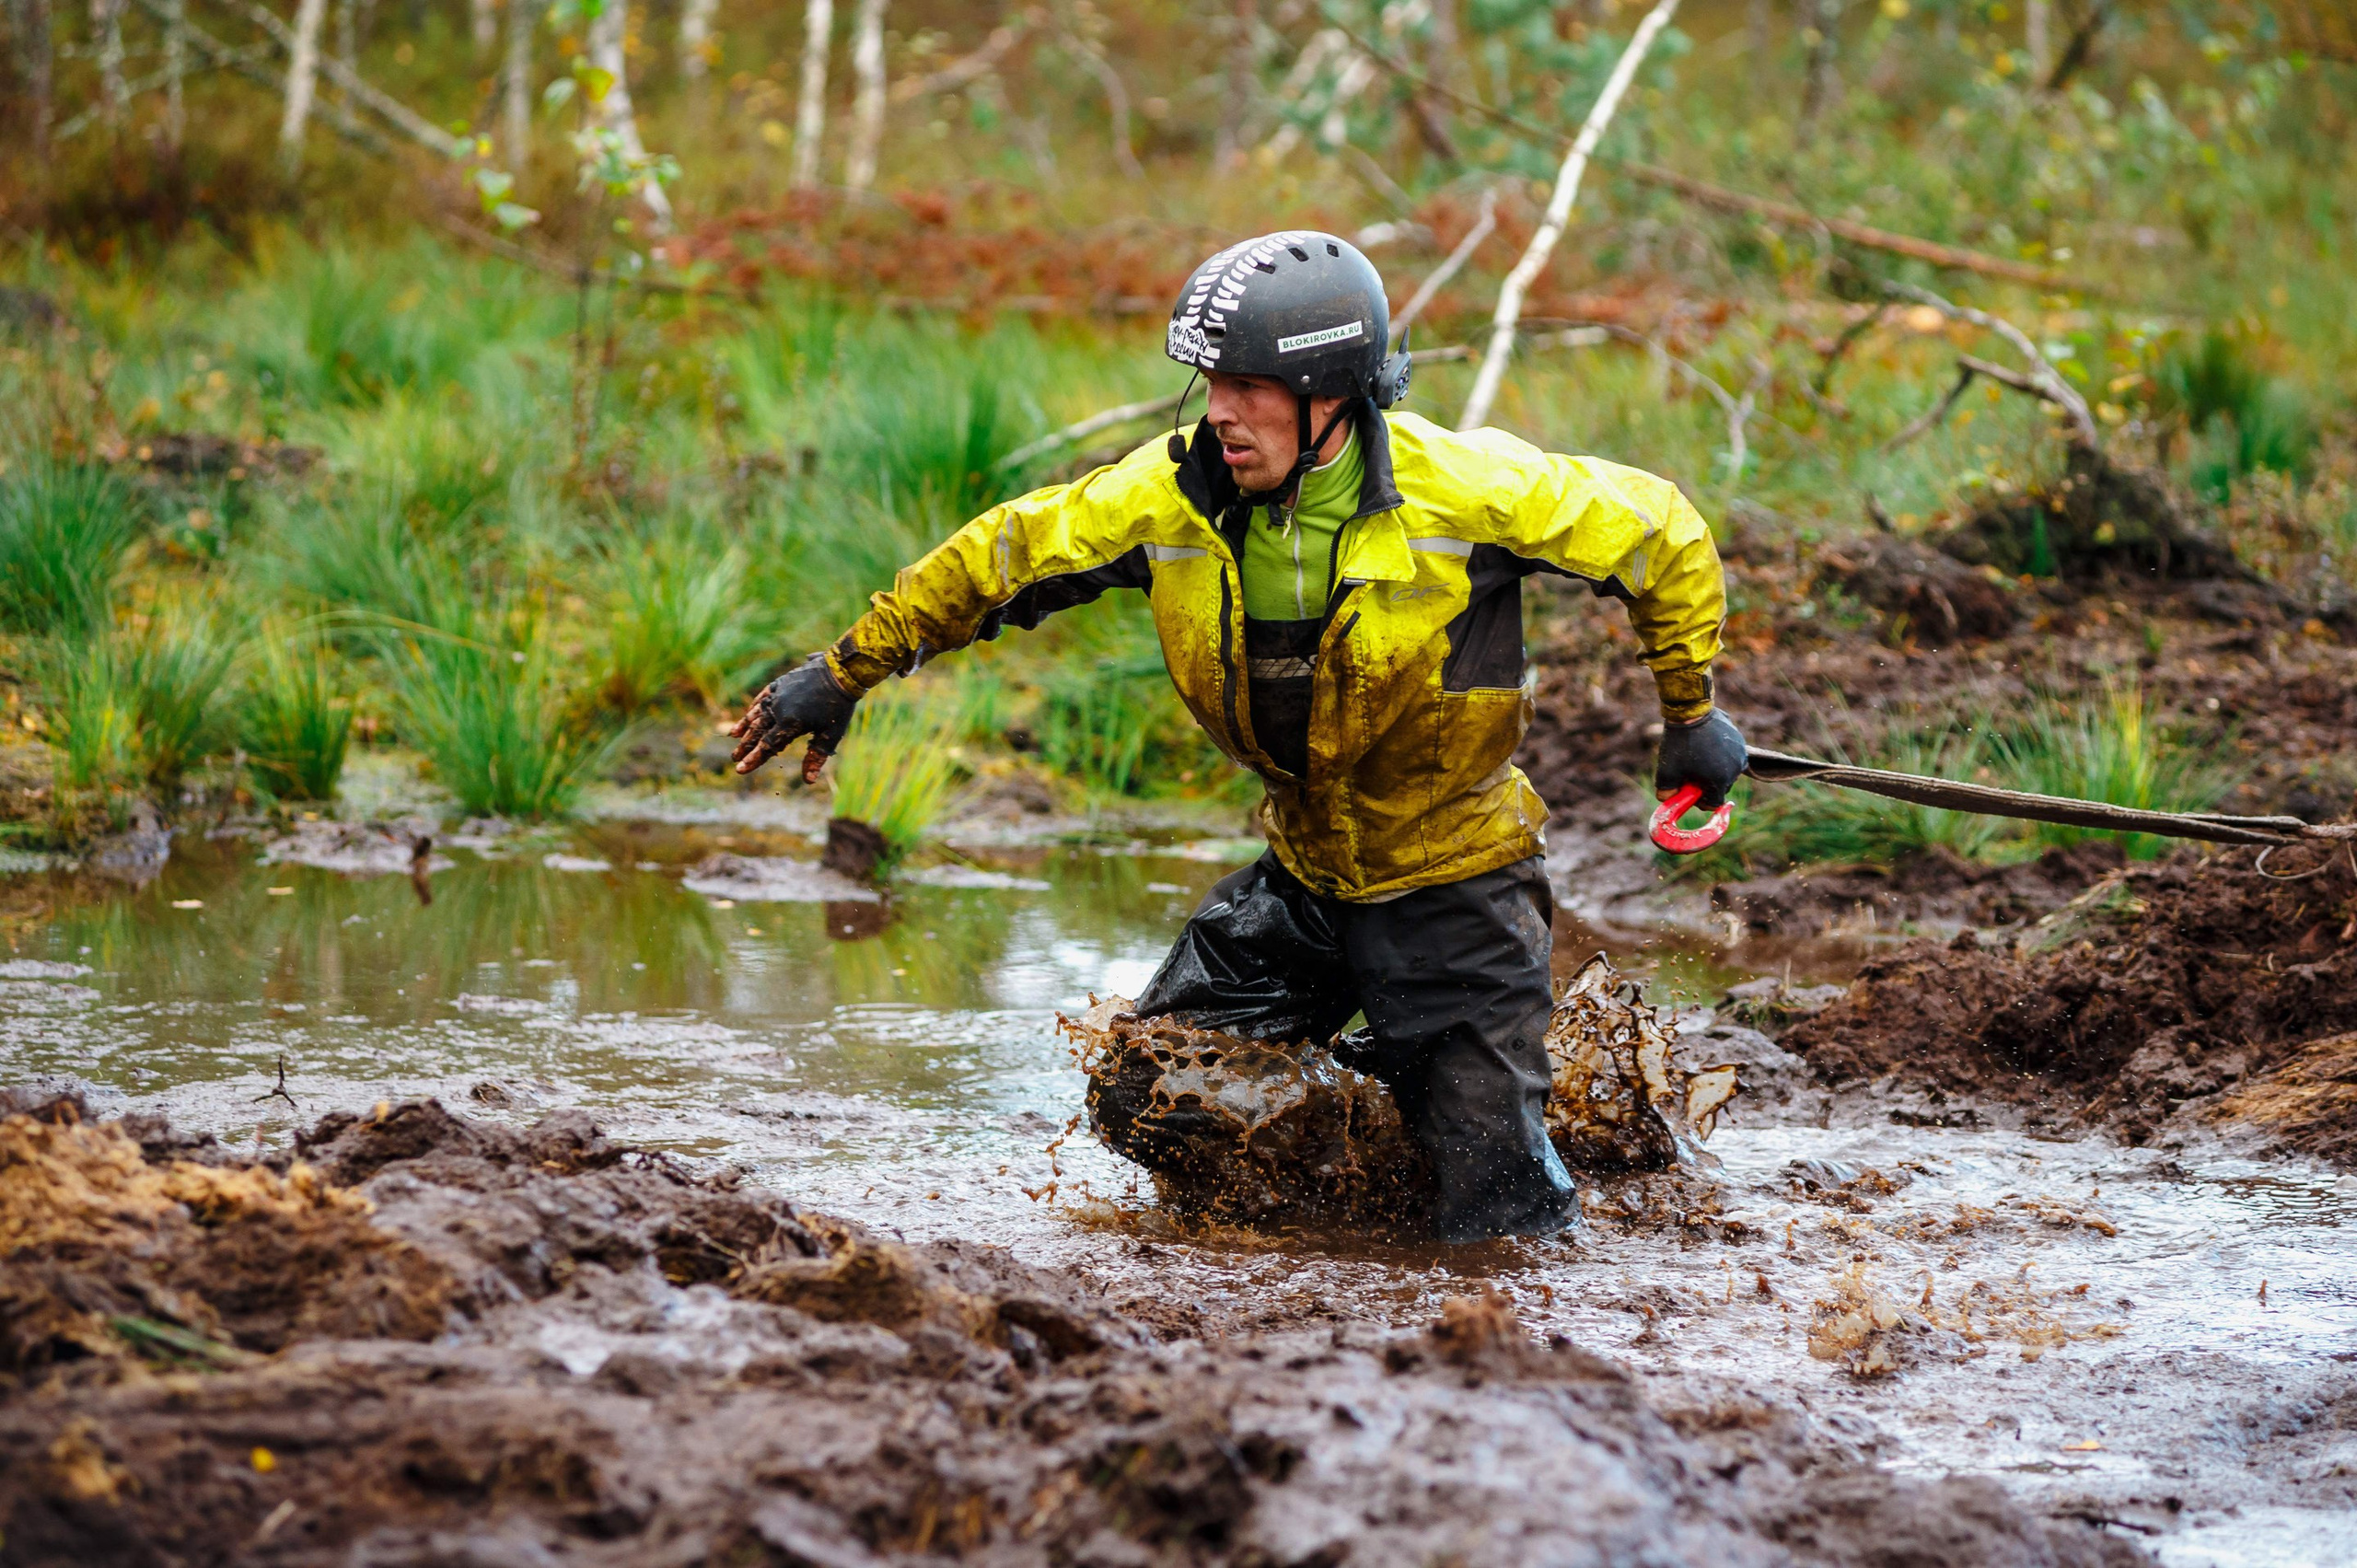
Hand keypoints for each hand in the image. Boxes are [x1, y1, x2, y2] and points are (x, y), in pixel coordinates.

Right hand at [729, 655, 859, 782]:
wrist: (840, 672)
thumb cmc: (839, 707)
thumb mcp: (830, 735)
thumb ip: (816, 757)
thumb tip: (808, 781)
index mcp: (790, 724)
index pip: (767, 746)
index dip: (754, 759)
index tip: (740, 769)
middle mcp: (779, 709)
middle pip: (757, 731)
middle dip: (745, 746)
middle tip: (734, 757)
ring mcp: (778, 695)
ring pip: (756, 714)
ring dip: (745, 726)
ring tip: (734, 736)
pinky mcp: (780, 684)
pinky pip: (762, 697)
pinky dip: (754, 707)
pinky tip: (748, 714)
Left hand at [1655, 709, 1746, 809]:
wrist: (1691, 711)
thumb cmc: (1680, 743)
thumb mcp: (1667, 772)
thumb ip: (1666, 793)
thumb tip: (1671, 801)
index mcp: (1721, 780)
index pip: (1714, 803)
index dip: (1700, 800)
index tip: (1690, 789)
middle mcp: (1736, 768)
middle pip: (1721, 787)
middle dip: (1706, 784)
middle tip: (1691, 772)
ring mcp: (1741, 753)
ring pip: (1726, 770)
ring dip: (1713, 769)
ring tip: (1697, 757)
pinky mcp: (1740, 740)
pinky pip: (1730, 755)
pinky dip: (1719, 755)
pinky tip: (1705, 744)